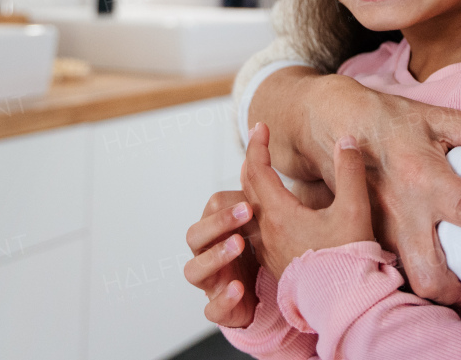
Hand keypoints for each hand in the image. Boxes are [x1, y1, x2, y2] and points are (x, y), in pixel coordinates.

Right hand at [183, 190, 259, 327]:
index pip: (210, 209)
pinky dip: (223, 299)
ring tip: (238, 245)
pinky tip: (238, 288)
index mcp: (217, 230)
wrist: (266, 297)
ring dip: (215, 256)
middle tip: (246, 212)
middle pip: (194, 235)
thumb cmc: (259, 254)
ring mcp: (211, 283)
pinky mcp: (221, 311)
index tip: (250, 201)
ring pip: (193, 270)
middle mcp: (207, 254)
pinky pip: (212, 309)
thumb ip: (256, 194)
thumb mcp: (261, 224)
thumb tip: (258, 149)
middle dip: (218, 222)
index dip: (226, 205)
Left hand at [241, 122, 372, 278]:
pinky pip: (255, 231)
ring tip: (262, 174)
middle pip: (247, 188)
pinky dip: (257, 212)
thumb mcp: (354, 209)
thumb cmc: (349, 258)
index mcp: (280, 214)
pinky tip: (272, 213)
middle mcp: (267, 232)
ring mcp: (269, 251)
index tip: (261, 125)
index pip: (258, 170)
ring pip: (249, 212)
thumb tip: (346, 141)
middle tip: (260, 142)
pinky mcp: (276, 265)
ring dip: (252, 188)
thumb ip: (349, 171)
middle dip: (253, 161)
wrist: (344, 303)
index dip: (258, 144)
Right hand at [251, 70, 460, 307]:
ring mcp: (379, 227)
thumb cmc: (390, 120)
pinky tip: (434, 271)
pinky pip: (394, 267)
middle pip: (429, 271)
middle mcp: (400, 207)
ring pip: (409, 278)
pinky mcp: (366, 235)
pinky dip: (415, 275)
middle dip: (459, 293)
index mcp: (423, 173)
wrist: (331, 123)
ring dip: (438, 291)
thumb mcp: (438, 117)